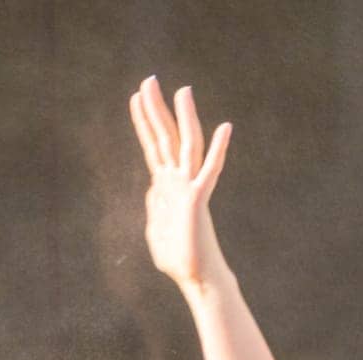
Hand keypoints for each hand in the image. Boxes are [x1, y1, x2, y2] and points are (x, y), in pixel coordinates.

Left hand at [129, 77, 231, 288]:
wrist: (194, 277)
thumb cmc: (178, 259)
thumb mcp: (155, 230)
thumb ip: (154, 208)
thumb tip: (152, 192)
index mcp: (164, 187)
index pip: (153, 146)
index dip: (144, 121)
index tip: (136, 97)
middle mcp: (177, 181)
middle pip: (165, 137)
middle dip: (156, 108)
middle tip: (148, 79)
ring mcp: (188, 188)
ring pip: (187, 145)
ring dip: (185, 118)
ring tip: (182, 90)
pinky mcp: (198, 200)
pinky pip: (210, 171)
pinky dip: (218, 150)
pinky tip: (226, 128)